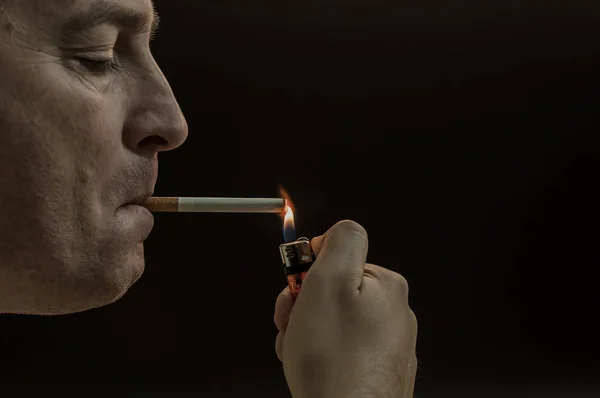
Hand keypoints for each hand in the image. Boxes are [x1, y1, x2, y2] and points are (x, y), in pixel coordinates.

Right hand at [274, 220, 417, 397]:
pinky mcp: (377, 370)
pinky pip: (341, 350)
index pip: (336, 259)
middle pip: (334, 292)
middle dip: (304, 306)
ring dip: (308, 331)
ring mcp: (387, 345)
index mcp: (386, 286)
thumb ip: (340, 242)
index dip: (307, 273)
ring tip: (301, 351)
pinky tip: (313, 367)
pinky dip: (321, 355)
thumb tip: (340, 230)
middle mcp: (394, 313)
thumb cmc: (335, 362)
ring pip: (334, 323)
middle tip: (294, 324)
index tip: (296, 290)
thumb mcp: (329, 281)